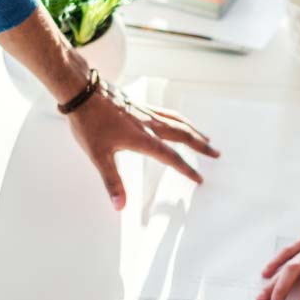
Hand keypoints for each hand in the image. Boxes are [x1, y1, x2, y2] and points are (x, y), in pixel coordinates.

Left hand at [67, 81, 218, 209]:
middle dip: (201, 146)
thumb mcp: (98, 156)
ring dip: (194, 131)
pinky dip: (180, 119)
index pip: (171, 157)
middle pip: (183, 136)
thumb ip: (112, 181)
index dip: (187, 169)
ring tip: (206, 137)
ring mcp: (146, 113)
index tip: (200, 178)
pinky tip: (179, 120)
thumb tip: (120, 206)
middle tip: (217, 153)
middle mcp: (150, 124)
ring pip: (178, 122)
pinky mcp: (140, 105)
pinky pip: (168, 112)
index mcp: (143, 138)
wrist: (83, 92)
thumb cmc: (89, 123)